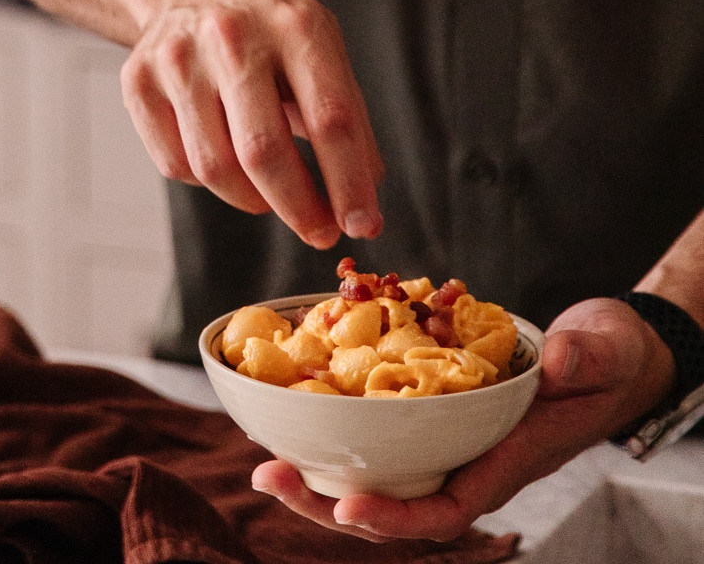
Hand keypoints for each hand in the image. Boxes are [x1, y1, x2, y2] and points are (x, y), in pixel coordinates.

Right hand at [119, 0, 383, 247]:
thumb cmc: (270, 29)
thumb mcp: (322, 50)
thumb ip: (347, 120)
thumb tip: (362, 208)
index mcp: (294, 24)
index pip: (329, 119)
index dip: (348, 183)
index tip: (362, 225)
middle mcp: (230, 34)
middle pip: (263, 151)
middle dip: (298, 208)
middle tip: (318, 230)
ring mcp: (176, 56)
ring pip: (214, 167)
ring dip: (253, 200)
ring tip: (271, 194)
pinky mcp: (138, 79)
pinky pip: (175, 164)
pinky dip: (207, 182)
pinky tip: (224, 159)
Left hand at [250, 296, 676, 542]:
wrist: (604, 354)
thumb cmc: (604, 361)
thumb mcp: (602, 355)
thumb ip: (584, 361)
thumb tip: (560, 363)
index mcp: (505, 461)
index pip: (445, 511)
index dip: (393, 516)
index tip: (343, 506)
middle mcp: (470, 462)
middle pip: (394, 506)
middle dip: (328, 502)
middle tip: (269, 476)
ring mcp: (450, 444)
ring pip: (379, 479)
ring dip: (321, 478)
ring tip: (266, 463)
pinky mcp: (435, 418)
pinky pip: (382, 441)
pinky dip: (339, 437)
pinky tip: (296, 420)